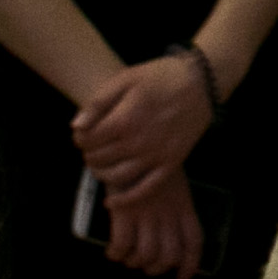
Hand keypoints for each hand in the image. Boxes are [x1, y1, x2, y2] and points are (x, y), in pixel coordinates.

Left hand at [69, 51, 213, 194]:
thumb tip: (76, 127)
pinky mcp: (170, 164)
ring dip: (101, 174)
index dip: (80, 138)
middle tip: (92, 147)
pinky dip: (125, 200)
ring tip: (100, 164)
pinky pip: (144, 189)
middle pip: (99, 159)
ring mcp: (155, 156)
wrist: (201, 82)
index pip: (88, 140)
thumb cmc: (161, 77)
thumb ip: (98, 102)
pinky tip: (111, 201)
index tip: (83, 134)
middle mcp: (138, 142)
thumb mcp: (127, 78)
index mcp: (125, 120)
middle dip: (90, 154)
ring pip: (116, 177)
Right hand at [95, 162, 206, 278]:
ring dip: (134, 262)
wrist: (131, 140)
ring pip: (145, 255)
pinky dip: (116, 253)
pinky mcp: (124, 211)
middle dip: (155, 268)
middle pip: (168, 255)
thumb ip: (173, 206)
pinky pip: (122, 245)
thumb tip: (167, 234)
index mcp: (183, 205)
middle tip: (144, 265)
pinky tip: (112, 251)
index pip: (193, 242)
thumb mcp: (172, 181)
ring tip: (127, 256)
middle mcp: (167, 212)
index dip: (189, 266)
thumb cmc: (149, 161)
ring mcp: (146, 212)